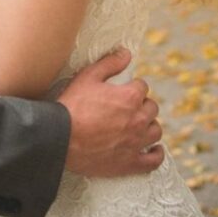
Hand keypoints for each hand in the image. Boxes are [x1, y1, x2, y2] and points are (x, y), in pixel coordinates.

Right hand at [56, 48, 163, 176]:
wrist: (61, 138)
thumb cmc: (73, 105)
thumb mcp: (88, 76)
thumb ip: (110, 63)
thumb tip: (126, 53)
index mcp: (130, 97)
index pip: (142, 87)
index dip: (132, 87)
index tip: (123, 91)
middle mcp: (138, 119)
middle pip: (152, 108)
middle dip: (142, 105)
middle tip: (128, 107)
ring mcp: (136, 143)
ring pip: (156, 131)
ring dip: (149, 125)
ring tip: (138, 125)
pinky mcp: (131, 163)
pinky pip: (154, 160)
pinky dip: (156, 153)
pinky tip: (153, 149)